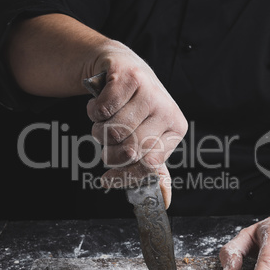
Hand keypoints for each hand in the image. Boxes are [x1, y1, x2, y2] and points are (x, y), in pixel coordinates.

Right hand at [86, 40, 187, 207]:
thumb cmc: (133, 108)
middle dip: (110, 150)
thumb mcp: (146, 137)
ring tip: (107, 118)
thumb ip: (150, 167)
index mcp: (175, 128)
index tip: (110, 177)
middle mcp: (167, 109)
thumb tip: (165, 201)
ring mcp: (150, 91)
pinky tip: (102, 103)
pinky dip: (93, 111)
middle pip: (129, 149)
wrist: (120, 68)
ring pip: (112, 131)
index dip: (126, 172)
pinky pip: (102, 110)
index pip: (150, 163)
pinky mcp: (130, 76)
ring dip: (99, 129)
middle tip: (109, 139)